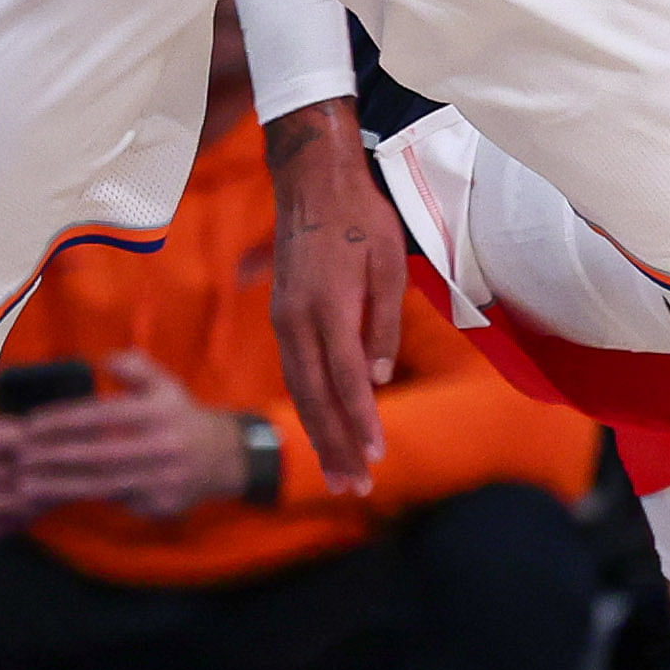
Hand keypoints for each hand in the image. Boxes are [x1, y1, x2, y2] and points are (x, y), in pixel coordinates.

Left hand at [0, 350, 255, 520]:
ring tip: (25, 484)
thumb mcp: (165, 385)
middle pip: (97, 454)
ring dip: (59, 484)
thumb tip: (103, 360)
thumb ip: (135, 367)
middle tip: (19, 458)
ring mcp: (162, 479)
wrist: (224, 458)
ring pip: (101, 483)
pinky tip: (55, 498)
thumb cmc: (180, 418)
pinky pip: (115, 502)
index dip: (63, 421)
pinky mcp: (160, 504)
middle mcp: (161, 446)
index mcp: (160, 412)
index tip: (31, 425)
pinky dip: (83, 500)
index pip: (102, 416)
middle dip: (53, 456)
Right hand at [261, 100, 403, 493]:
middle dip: (335, 445)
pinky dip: (308, 407)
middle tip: (356, 487)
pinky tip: (323, 431)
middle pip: (314, 396)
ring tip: (340, 475)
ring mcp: (283, 321)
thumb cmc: (361, 218)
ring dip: (319, 435)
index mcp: (326, 307)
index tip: (376, 456)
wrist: (312, 182)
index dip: (360, 420)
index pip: (344, 379)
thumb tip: (376, 379)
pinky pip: (294, 372)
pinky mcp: (281, 318)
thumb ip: (382, 323)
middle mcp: (296, 321)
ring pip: (299, 390)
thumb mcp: (388, 264)